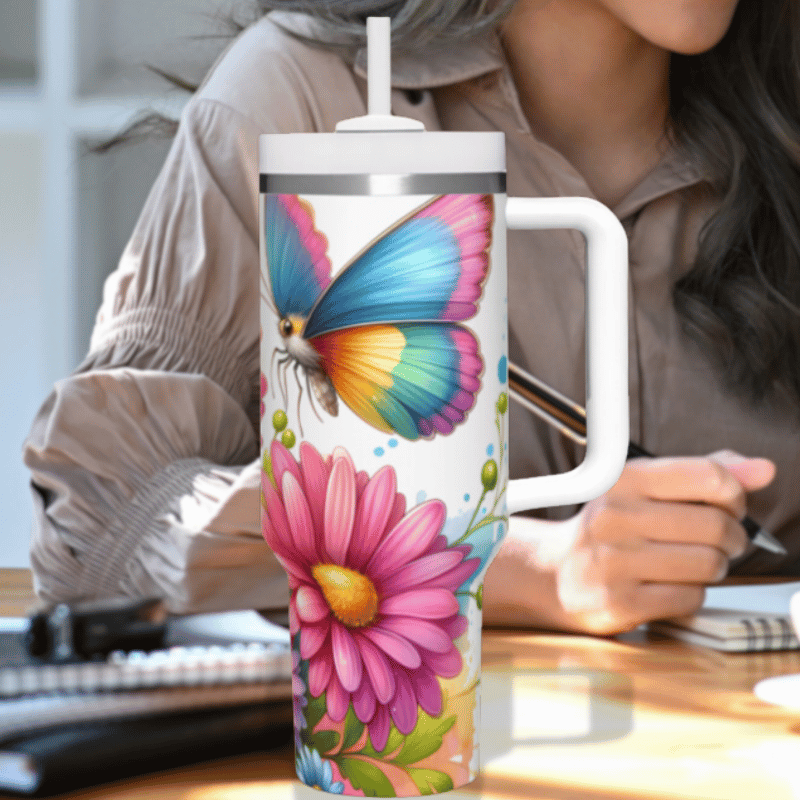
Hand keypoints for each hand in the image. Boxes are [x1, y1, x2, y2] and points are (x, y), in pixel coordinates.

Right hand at [549, 450, 775, 634]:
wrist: (557, 573)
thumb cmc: (613, 528)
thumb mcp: (647, 489)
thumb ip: (704, 475)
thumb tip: (763, 470)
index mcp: (623, 479)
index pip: (708, 475)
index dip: (734, 494)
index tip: (729, 505)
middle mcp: (613, 515)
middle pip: (715, 525)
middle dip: (732, 537)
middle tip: (720, 541)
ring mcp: (613, 560)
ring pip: (708, 564)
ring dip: (714, 567)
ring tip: (696, 562)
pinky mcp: (619, 602)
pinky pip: (690, 597)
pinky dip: (693, 593)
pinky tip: (672, 584)